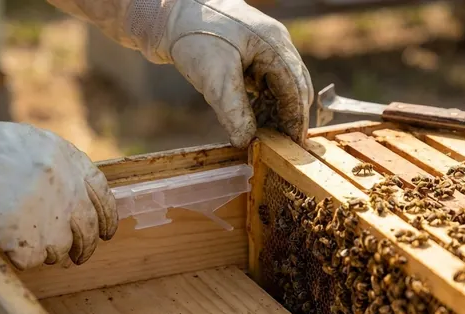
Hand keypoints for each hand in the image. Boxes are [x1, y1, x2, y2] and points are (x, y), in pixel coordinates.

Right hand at [0, 116, 118, 269]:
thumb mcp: (34, 143)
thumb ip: (60, 165)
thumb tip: (76, 192)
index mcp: (70, 161)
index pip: (103, 194)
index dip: (107, 216)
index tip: (106, 232)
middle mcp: (67, 188)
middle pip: (89, 228)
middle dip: (86, 246)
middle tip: (80, 256)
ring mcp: (50, 214)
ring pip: (63, 248)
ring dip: (51, 252)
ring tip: (32, 245)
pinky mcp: (27, 237)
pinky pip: (35, 259)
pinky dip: (23, 257)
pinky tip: (8, 244)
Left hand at [160, 0, 313, 147]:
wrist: (169, 14)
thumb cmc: (194, 35)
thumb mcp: (215, 76)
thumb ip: (234, 110)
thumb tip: (247, 141)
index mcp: (274, 45)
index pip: (296, 89)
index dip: (296, 120)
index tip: (293, 147)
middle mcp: (274, 46)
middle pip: (293, 88)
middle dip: (288, 118)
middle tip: (281, 148)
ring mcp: (262, 50)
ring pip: (279, 88)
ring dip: (274, 113)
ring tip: (266, 139)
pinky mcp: (248, 56)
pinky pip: (264, 85)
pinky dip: (261, 104)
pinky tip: (252, 122)